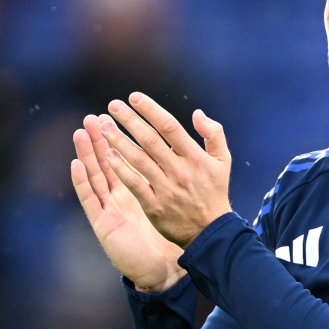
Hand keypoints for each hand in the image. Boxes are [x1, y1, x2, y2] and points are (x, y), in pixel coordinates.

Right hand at [70, 114, 187, 292]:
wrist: (166, 268)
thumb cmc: (173, 236)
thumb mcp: (177, 201)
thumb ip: (178, 176)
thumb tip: (180, 151)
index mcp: (138, 188)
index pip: (126, 157)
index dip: (121, 136)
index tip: (119, 113)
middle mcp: (121, 196)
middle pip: (106, 162)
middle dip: (100, 138)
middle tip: (94, 115)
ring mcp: (110, 209)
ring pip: (95, 176)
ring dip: (87, 153)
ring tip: (81, 131)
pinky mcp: (104, 223)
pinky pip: (90, 199)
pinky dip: (82, 182)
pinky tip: (76, 164)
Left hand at [98, 92, 232, 247]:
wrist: (211, 231)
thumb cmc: (214, 191)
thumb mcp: (223, 160)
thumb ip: (213, 133)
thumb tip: (197, 113)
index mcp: (195, 156)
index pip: (169, 126)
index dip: (150, 109)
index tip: (134, 97)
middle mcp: (179, 170)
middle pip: (150, 139)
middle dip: (129, 120)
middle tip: (112, 106)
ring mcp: (166, 188)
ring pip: (138, 159)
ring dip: (119, 141)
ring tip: (104, 127)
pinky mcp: (154, 206)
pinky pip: (134, 183)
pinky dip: (120, 168)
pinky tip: (108, 156)